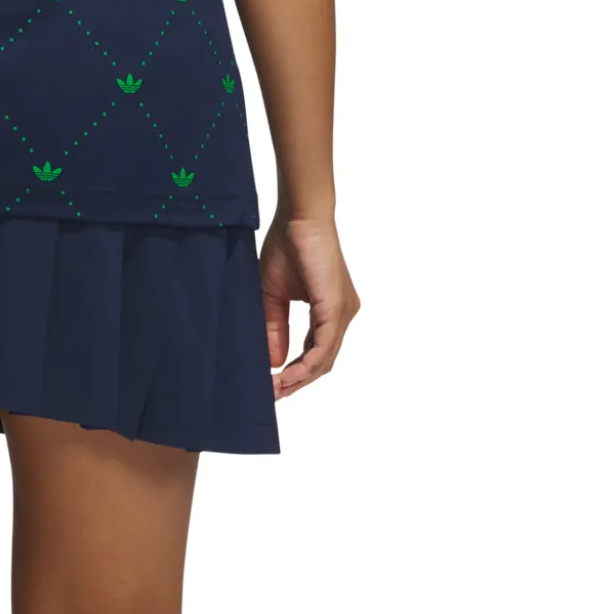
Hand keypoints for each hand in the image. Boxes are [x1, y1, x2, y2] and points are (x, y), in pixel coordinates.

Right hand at [259, 216, 359, 399]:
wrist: (299, 218)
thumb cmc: (287, 248)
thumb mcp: (273, 298)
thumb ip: (274, 330)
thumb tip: (274, 362)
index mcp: (329, 311)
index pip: (315, 353)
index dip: (294, 373)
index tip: (271, 386)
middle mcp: (342, 314)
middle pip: (322, 363)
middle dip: (296, 382)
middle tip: (271, 395)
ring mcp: (343, 311)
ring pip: (324, 359)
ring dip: (299, 379)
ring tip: (275, 389)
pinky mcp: (337, 307)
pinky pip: (323, 347)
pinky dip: (306, 364)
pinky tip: (287, 375)